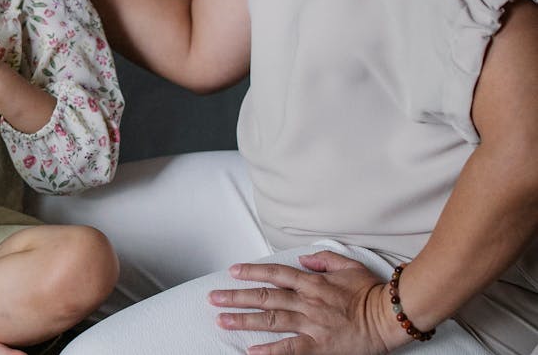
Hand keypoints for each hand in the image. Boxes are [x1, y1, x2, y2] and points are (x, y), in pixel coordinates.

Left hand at [209, 251, 400, 354]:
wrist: (391, 317)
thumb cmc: (371, 291)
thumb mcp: (348, 265)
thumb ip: (323, 259)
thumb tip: (303, 259)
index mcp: (312, 282)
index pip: (275, 273)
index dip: (252, 272)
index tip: (232, 271)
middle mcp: (307, 301)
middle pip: (265, 296)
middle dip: (236, 296)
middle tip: (213, 298)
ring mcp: (312, 324)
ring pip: (271, 320)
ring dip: (244, 320)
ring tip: (221, 320)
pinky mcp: (320, 346)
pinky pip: (290, 348)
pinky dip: (270, 350)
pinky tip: (251, 351)